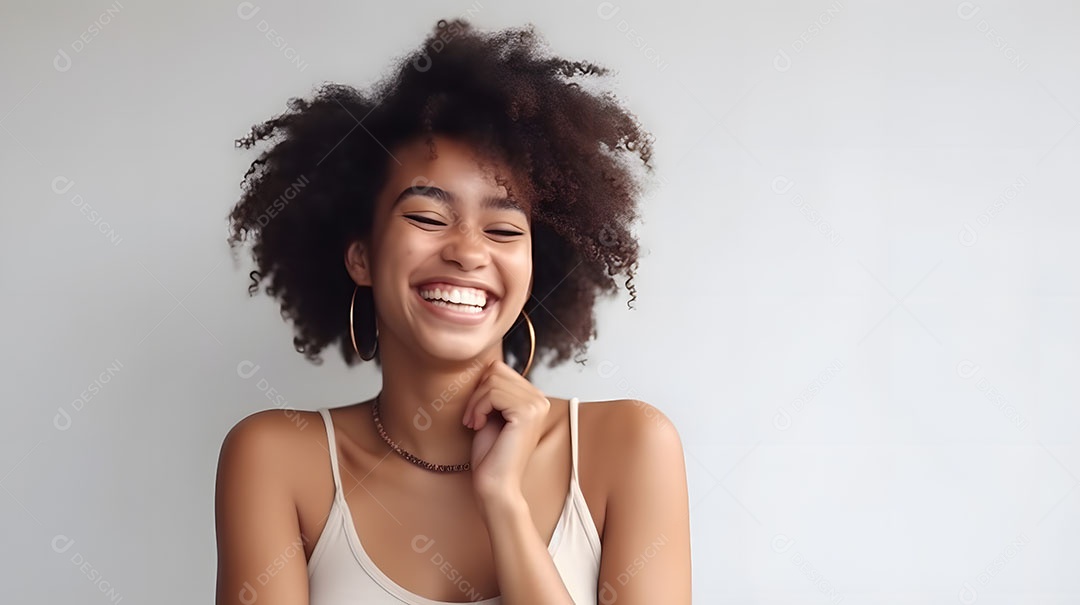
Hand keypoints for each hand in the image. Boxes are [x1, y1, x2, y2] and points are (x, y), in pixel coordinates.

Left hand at [461, 359, 549, 503]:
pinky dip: (478, 408)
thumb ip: (494, 390)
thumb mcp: (492, 414)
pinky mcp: (527, 412)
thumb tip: (486, 365)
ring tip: (474, 423)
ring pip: (492, 381)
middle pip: (496, 370)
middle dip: (477, 393)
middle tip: (472, 417)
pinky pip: (492, 393)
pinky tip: (478, 425)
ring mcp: (536, 404)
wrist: (496, 485)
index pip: (500, 369)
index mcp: (534, 398)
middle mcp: (540, 399)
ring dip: (475, 403)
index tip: (475, 412)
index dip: (480, 387)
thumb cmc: (490, 455)